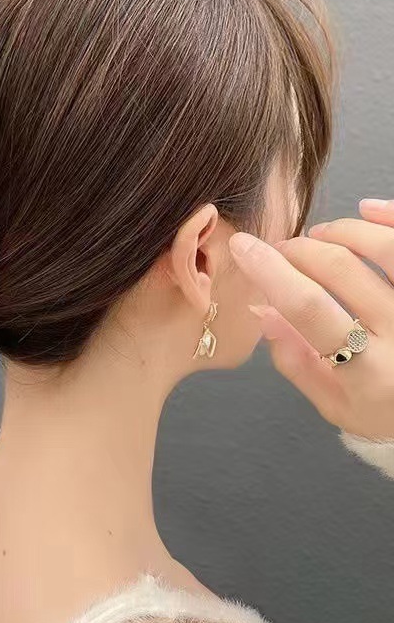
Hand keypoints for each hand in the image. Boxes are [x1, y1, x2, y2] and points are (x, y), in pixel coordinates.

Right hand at [229, 198, 393, 439]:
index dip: (270, 271)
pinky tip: (367, 209)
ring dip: (341, 230)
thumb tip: (262, 308)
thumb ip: (294, 360)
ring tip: (321, 235)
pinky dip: (389, 216)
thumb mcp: (332, 404)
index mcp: (368, 373)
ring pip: (385, 247)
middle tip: (282, 252)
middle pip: (341, 268)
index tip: (243, 247)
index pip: (309, 308)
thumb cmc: (383, 412)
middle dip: (298, 249)